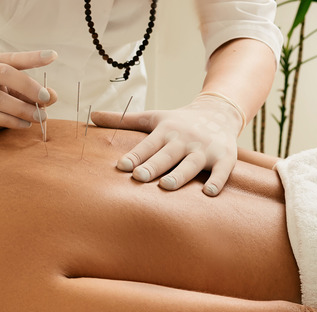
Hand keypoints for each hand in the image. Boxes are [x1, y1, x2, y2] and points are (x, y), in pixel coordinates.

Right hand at [0, 50, 58, 139]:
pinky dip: (11, 121)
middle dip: (28, 86)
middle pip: (3, 72)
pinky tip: (24, 125)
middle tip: (46, 99)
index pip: (12, 58)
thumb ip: (29, 92)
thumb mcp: (8, 92)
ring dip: (23, 109)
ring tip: (39, 117)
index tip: (53, 56)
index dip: (33, 57)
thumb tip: (53, 96)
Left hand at [92, 93, 244, 195]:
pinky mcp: (225, 157)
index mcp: (166, 130)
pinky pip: (222, 171)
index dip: (135, 155)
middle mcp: (185, 139)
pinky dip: (217, 181)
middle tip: (140, 176)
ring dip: (180, 174)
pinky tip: (208, 194)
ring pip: (191, 164)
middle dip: (154, 165)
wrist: (219, 112)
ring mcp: (205, 149)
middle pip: (167, 155)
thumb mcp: (152, 117)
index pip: (148, 145)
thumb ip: (123, 120)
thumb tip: (91, 116)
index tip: (122, 167)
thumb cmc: (178, 121)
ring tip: (166, 185)